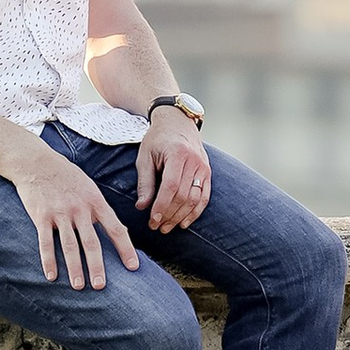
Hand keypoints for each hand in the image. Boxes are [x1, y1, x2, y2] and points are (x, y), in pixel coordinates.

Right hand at [7, 151, 139, 289]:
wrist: (37, 161)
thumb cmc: (66, 176)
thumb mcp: (89, 187)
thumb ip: (100, 209)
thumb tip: (118, 230)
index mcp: (95, 201)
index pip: (115, 228)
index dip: (125, 249)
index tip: (134, 267)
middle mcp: (80, 208)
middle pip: (91, 242)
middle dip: (97, 266)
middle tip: (101, 286)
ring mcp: (60, 213)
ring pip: (69, 245)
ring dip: (74, 268)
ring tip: (79, 286)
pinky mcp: (41, 216)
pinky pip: (45, 242)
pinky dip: (48, 261)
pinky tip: (52, 276)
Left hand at [136, 105, 210, 234]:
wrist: (177, 122)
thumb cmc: (157, 139)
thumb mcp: (145, 156)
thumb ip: (145, 182)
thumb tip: (142, 207)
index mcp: (177, 154)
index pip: (171, 186)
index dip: (161, 206)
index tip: (152, 221)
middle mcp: (194, 160)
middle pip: (183, 195)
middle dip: (169, 215)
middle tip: (157, 227)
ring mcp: (204, 167)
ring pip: (195, 199)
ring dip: (181, 217)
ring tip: (167, 227)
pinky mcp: (208, 172)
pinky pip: (204, 197)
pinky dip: (195, 212)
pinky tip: (184, 222)